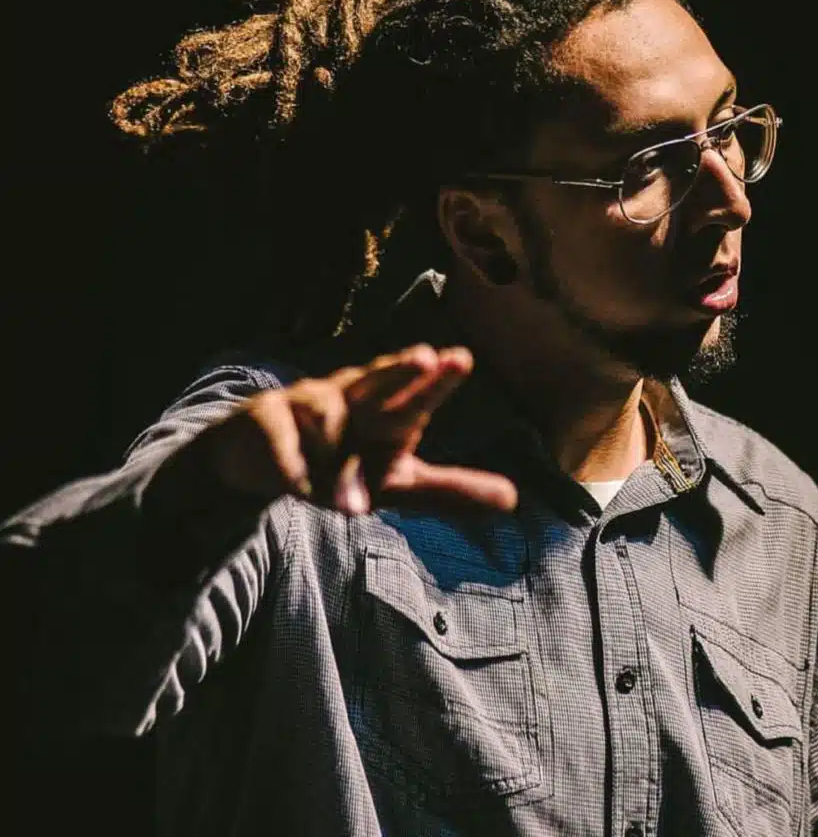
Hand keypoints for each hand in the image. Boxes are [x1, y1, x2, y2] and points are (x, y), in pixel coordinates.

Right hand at [201, 344, 515, 514]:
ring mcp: (307, 401)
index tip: (462, 359)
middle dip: (400, 369)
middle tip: (425, 359)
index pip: (417, 393)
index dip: (437, 379)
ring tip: (335, 498)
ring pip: (327, 416)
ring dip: (334, 455)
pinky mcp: (266, 416)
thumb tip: (514, 500)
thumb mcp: (396, 483)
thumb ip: (448, 490)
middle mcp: (352, 396)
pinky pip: (283, 440)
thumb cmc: (343, 465)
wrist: (261, 464)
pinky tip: (299, 486)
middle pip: (378, 378)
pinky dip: (292, 465)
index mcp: (387, 410)